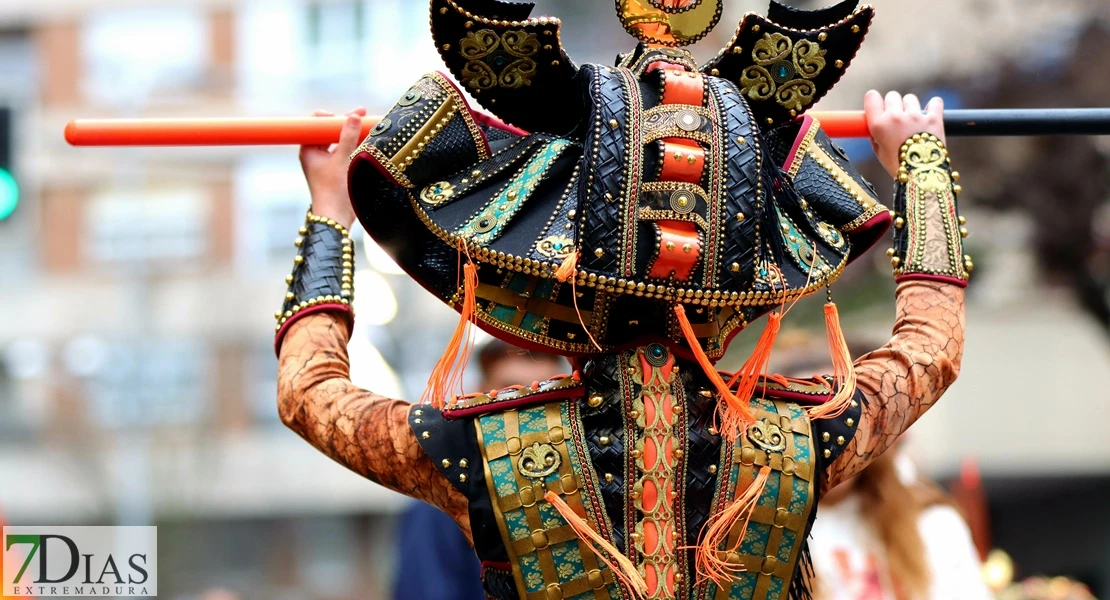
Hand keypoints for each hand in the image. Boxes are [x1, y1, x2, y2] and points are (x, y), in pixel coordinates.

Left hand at [299, 107, 365, 228]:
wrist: (337, 218)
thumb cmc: (334, 190)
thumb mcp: (342, 159)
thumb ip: (348, 136)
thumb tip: (353, 116)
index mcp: (308, 150)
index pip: (316, 123)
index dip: (331, 116)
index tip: (348, 116)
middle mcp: (315, 155)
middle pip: (329, 130)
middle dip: (346, 123)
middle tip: (363, 115)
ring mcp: (326, 163)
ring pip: (338, 141)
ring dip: (352, 134)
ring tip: (368, 128)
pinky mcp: (337, 171)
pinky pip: (345, 152)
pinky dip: (355, 146)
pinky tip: (368, 143)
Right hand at [864, 91, 944, 178]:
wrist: (921, 176)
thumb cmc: (897, 166)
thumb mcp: (878, 152)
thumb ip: (875, 135)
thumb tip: (877, 123)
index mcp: (879, 125)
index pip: (872, 97)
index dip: (874, 101)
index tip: (878, 107)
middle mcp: (896, 117)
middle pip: (892, 96)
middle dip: (893, 105)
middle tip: (897, 118)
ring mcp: (916, 117)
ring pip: (911, 99)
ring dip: (911, 107)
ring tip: (913, 121)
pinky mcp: (934, 118)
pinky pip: (935, 102)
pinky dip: (933, 106)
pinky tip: (930, 114)